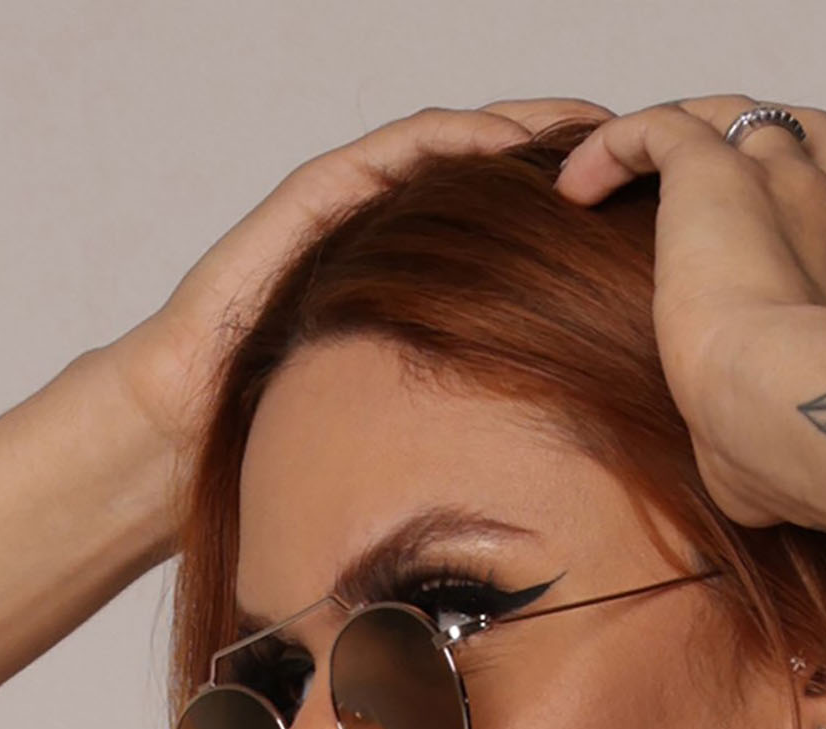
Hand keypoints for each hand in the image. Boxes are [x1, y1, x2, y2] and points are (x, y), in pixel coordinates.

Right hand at [109, 98, 613, 461]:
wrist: (182, 424)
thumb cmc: (274, 434)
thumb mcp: (395, 439)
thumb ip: (454, 435)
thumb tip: (542, 507)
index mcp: (411, 284)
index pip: (504, 230)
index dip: (571, 213)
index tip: (643, 212)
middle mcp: (386, 234)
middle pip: (491, 176)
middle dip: (564, 153)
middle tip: (640, 143)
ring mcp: (347, 209)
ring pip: (450, 149)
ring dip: (519, 129)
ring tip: (588, 125)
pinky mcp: (312, 201)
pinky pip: (392, 156)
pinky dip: (449, 140)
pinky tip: (503, 138)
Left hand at [552, 97, 825, 527]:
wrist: (788, 411)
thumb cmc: (802, 450)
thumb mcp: (806, 453)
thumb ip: (785, 451)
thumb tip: (759, 492)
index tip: (800, 238)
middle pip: (815, 138)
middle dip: (771, 150)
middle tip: (716, 187)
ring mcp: (787, 177)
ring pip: (741, 117)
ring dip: (695, 133)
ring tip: (647, 171)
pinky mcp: (716, 172)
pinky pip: (662, 128)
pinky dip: (618, 144)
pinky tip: (580, 184)